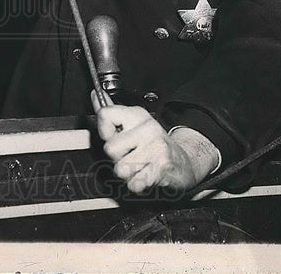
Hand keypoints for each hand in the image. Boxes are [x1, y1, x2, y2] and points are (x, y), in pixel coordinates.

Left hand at [91, 92, 217, 193]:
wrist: (184, 163)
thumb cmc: (153, 144)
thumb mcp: (134, 124)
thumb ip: (112, 113)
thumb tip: (96, 94)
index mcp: (137, 115)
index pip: (105, 114)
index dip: (104, 130)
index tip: (113, 136)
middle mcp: (147, 128)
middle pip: (109, 148)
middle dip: (116, 158)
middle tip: (130, 155)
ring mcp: (156, 148)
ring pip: (120, 168)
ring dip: (127, 174)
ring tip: (139, 166)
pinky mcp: (162, 168)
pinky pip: (134, 183)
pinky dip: (137, 185)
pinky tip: (145, 177)